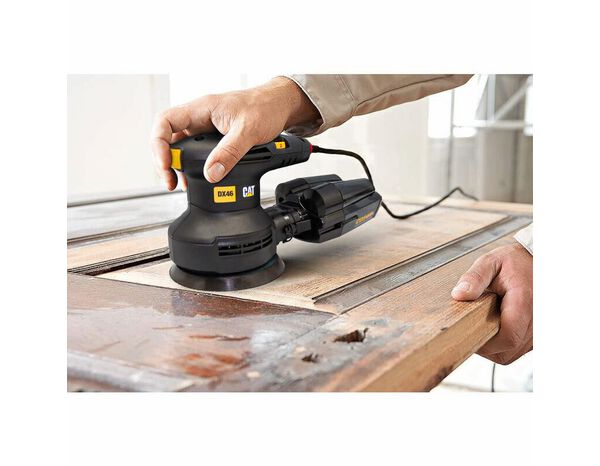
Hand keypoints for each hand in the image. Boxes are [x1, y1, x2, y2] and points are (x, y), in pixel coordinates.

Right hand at [151, 76, 318, 189]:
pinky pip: (196, 153)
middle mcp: (199, 118)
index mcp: (201, 109)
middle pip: (168, 138)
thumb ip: (230, 152)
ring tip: (181, 184)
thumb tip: (211, 174)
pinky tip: (198, 179)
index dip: (158, 145)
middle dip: (166, 162)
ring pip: (181, 147)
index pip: (165, 122)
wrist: (281, 105)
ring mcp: (205, 128)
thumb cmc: (265, 107)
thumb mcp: (248, 131)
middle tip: (172, 182)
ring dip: (179, 167)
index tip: (166, 165)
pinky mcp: (215, 139)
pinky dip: (194, 167)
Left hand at [451, 242, 532, 364]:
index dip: (485, 341)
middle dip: (486, 344)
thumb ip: (474, 278)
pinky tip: (497, 327)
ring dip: (495, 346)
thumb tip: (459, 294)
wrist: (537, 261)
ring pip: (514, 353)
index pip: (508, 336)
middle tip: (473, 326)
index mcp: (525, 302)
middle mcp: (537, 319)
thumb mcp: (491, 262)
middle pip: (509, 349)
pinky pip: (520, 350)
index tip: (469, 331)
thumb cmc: (515, 262)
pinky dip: (505, 345)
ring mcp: (540, 329)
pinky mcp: (538, 335)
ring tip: (486, 323)